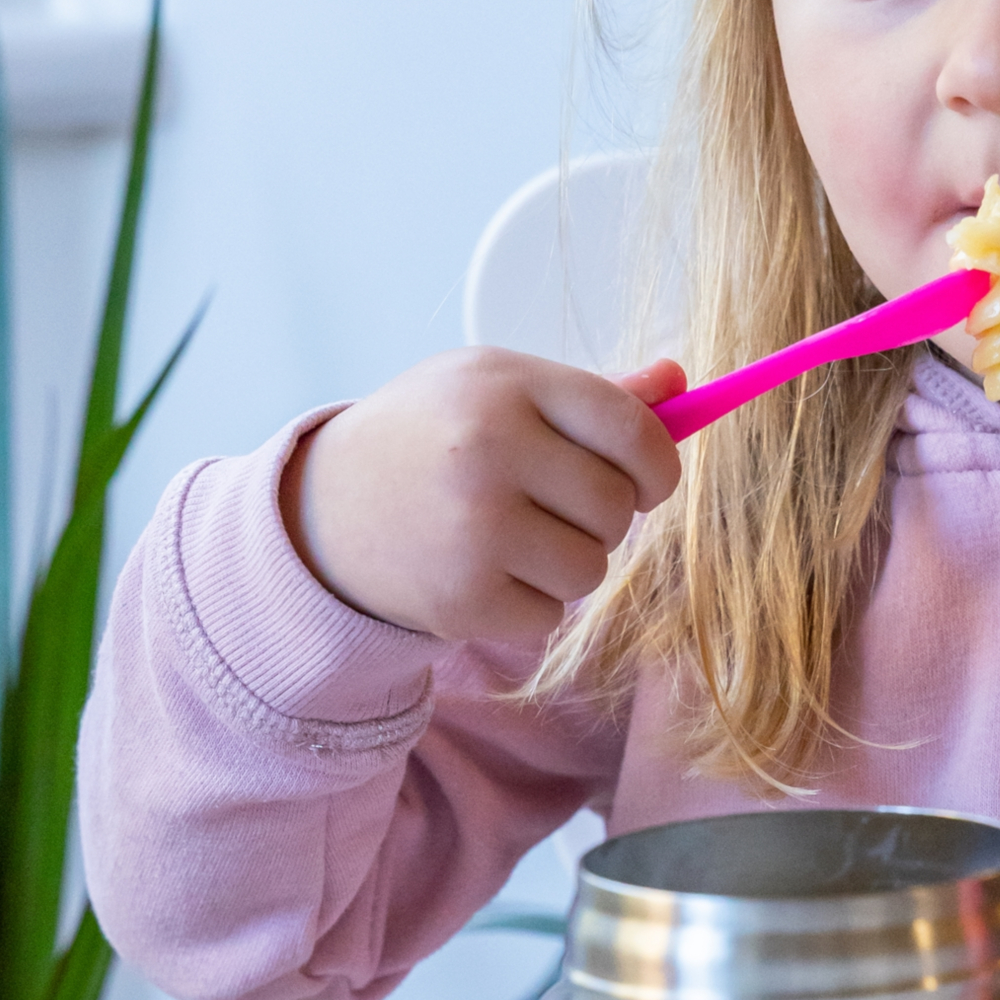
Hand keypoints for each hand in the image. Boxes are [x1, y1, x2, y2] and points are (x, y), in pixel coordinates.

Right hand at [280, 348, 684, 641]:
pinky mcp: (459, 597)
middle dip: (604, 516)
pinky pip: (549, 616)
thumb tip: (680, 384)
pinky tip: (481, 573)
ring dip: (567, 564)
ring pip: (590, 567)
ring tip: (510, 539)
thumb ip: (591, 395)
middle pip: (617, 506)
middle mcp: (489, 450)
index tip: (652, 481)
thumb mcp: (494, 390)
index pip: (631, 428)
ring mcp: (472, 528)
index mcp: (506, 385)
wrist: (319, 510)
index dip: (659, 464)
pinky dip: (528, 605)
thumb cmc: (429, 438)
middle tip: (555, 508)